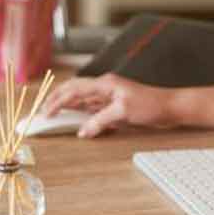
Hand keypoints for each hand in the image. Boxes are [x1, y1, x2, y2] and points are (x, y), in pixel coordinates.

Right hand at [42, 74, 176, 137]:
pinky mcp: (114, 105)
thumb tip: (82, 131)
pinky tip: (75, 121)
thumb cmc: (151, 105)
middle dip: (57, 100)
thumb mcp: (123, 113)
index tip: (45, 113)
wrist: (170, 107)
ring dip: (67, 107)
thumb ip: (100, 121)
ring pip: (82, 100)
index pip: (74, 90)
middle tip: (43, 113)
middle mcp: (104, 87)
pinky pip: (92, 108)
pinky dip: (81, 114)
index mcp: (104, 84)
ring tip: (53, 116)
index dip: (57, 101)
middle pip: (74, 91)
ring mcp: (109, 96)